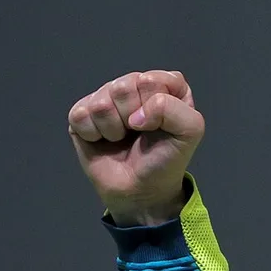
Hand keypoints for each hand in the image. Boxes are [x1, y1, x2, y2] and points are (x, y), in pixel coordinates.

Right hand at [68, 70, 204, 225]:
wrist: (141, 192)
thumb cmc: (166, 160)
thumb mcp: (190, 131)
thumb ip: (174, 109)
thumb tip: (135, 115)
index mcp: (162, 85)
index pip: (152, 79)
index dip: (155, 105)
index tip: (160, 126)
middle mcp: (132, 86)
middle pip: (123, 86)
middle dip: (132, 117)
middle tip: (138, 133)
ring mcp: (105, 99)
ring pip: (101, 102)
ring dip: (114, 129)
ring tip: (121, 139)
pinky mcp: (82, 115)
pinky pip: (80, 115)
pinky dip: (93, 135)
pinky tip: (102, 141)